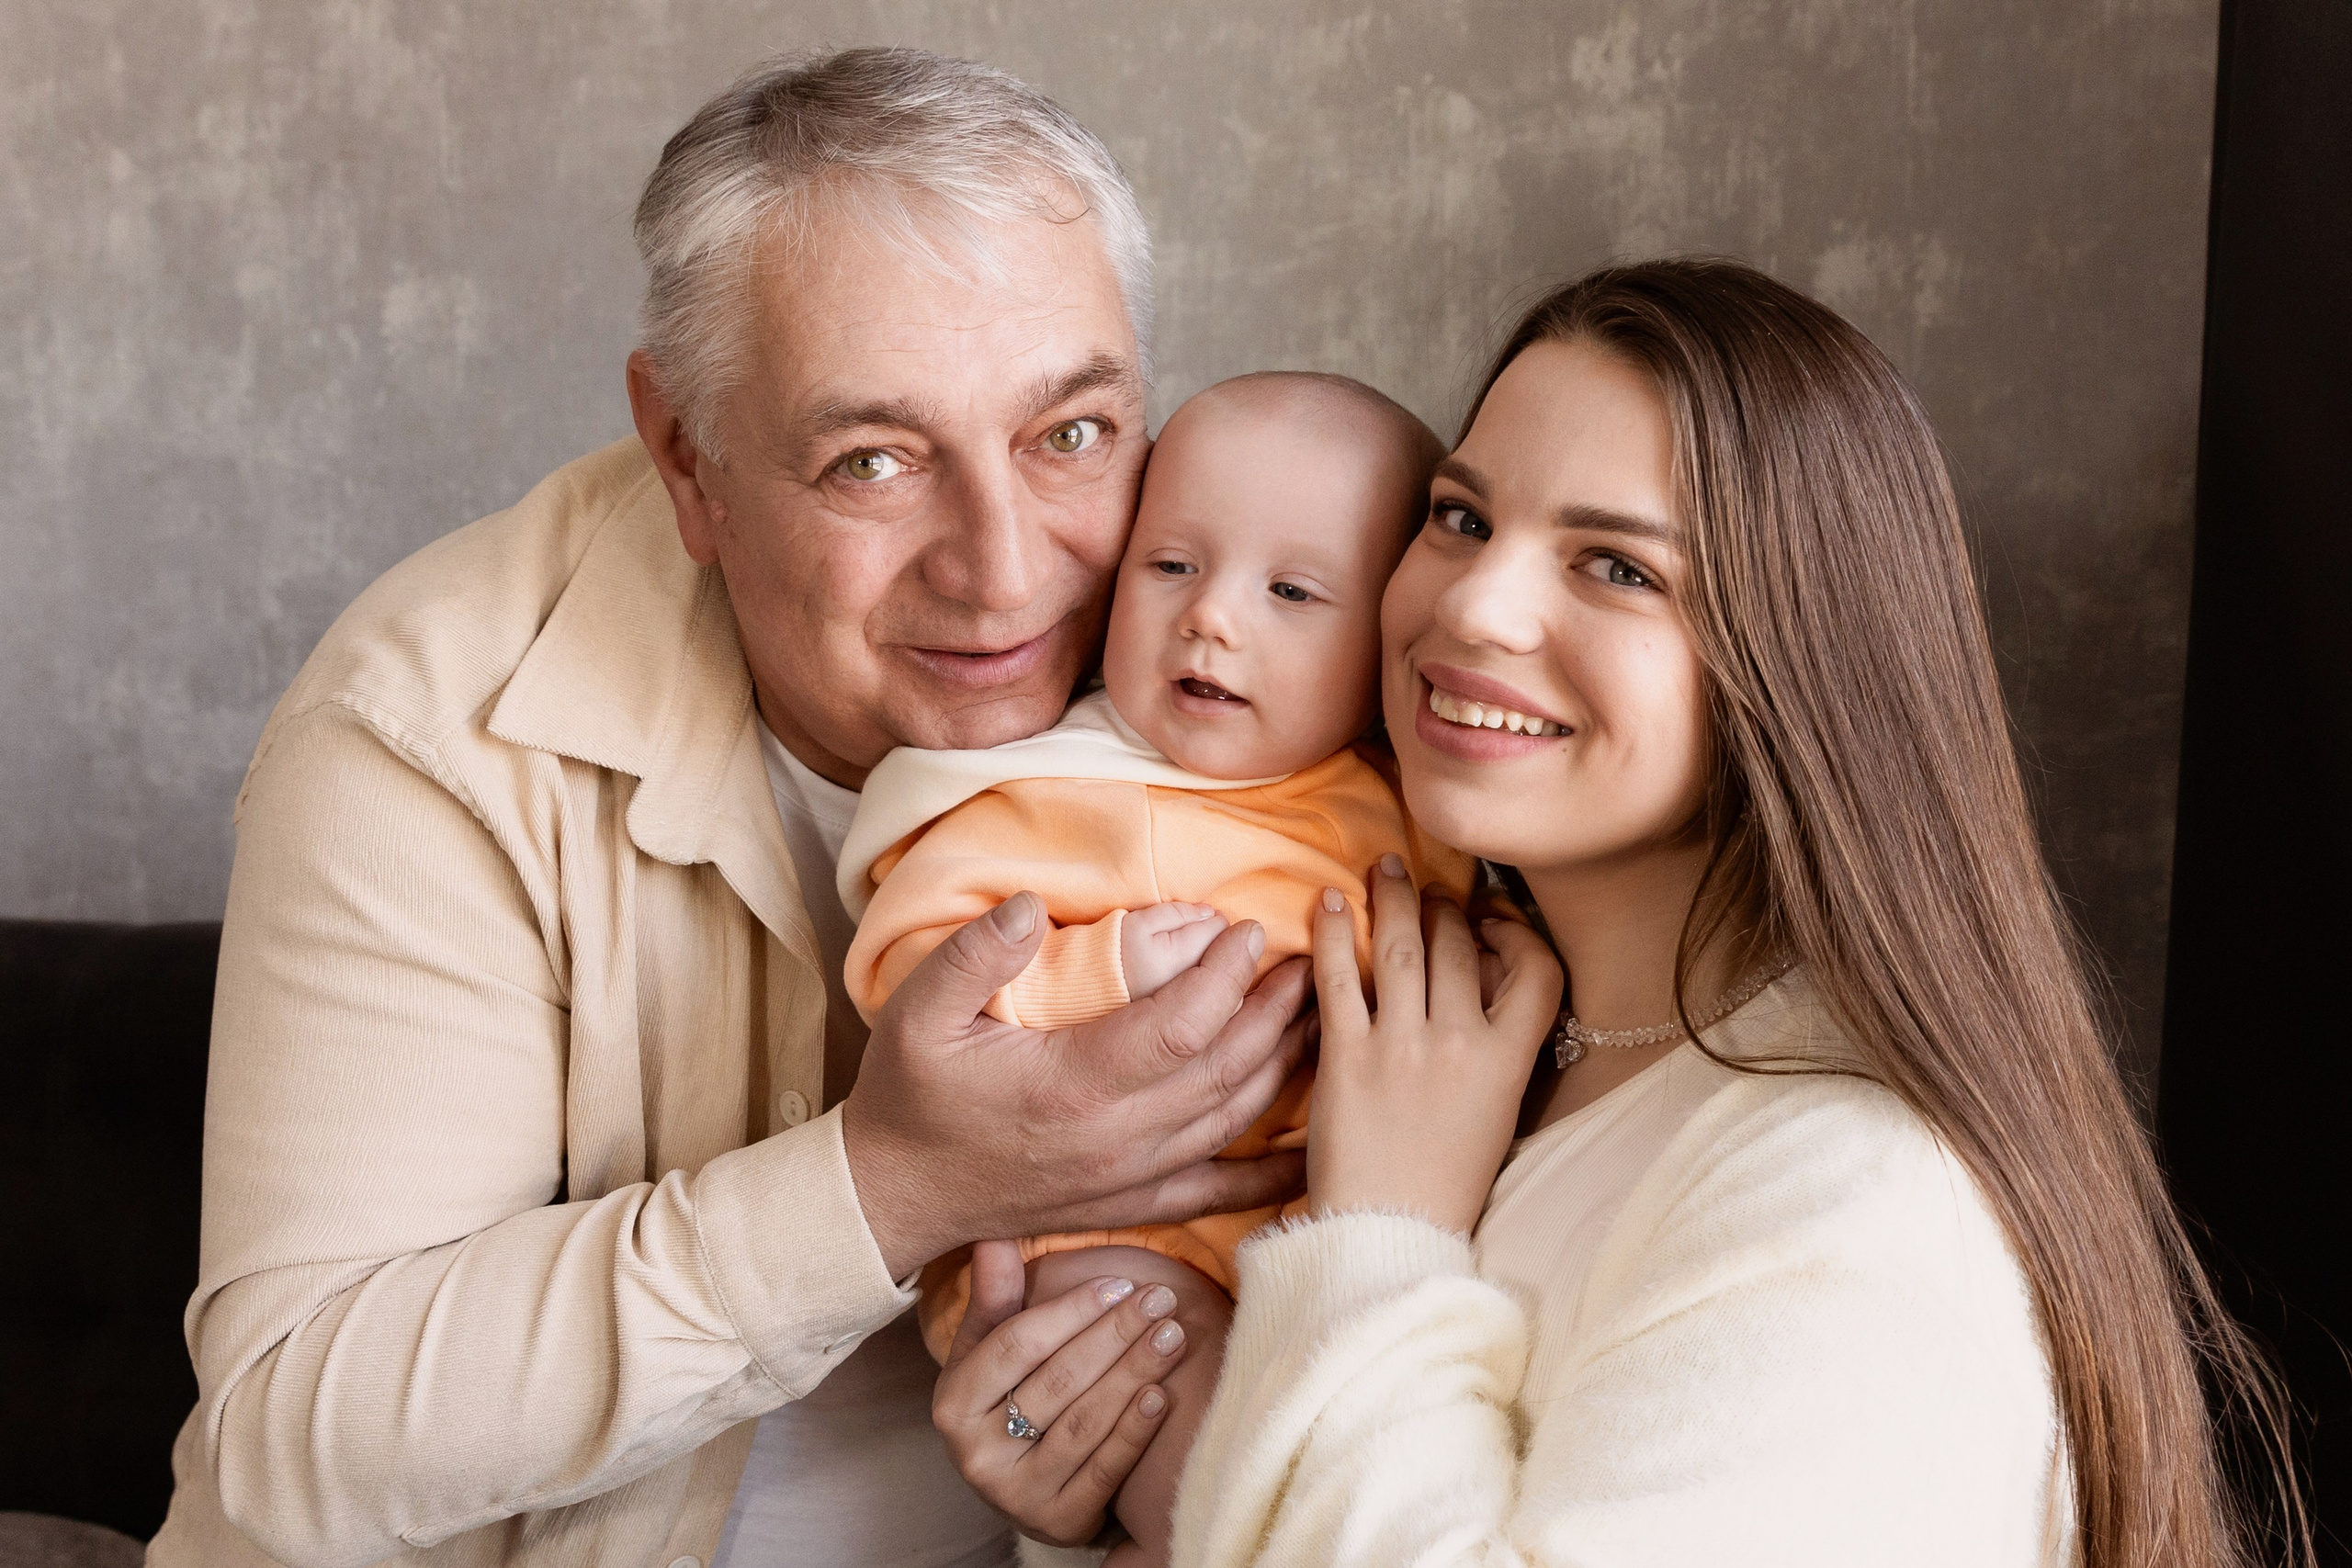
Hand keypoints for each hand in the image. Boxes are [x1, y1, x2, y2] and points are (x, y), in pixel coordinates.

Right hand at [841, 893, 1313, 1278]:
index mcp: (1071, 1086)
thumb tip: (1025, 904)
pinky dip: (1273, 1171)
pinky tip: (1312, 1152)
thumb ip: (972, 956)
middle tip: (1312, 962)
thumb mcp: (915, 1016)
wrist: (893, 1195)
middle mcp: (1115, 1137)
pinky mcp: (1133, 1202)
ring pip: (1233, 1120)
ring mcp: (1130, 1176)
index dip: (1225, 978)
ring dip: (1284, 1066)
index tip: (1248, 933)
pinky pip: (1220, 1189)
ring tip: (1319, 1013)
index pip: (1179, 1028)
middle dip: (1276, 1012)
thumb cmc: (908, 1098)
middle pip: (1225, 1071)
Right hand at [932, 1241, 1192, 1546]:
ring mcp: (1016, 1495)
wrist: (1024, 1484)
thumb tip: (993, 1237)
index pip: (1017, 1345)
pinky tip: (1162, 1394)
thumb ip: (995, 1297)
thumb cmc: (1009, 1398)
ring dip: (1135, 1373)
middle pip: (1057, 1381)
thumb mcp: (991, 1350)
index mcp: (953, 1404)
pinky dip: (1135, 1429)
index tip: (1120, 1283)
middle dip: (1115, 1335)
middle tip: (1161, 1300)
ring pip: (1085, 1423)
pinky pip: (1104, 1470)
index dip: (1071, 1311)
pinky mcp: (1058, 1523)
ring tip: (1173, 1335)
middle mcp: (976, 1455)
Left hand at [1308, 855, 1562, 1232]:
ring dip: (1396, 900)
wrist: (1388, 1233)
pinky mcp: (1347, 1056)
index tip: (1492, 923)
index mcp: (1509, 1062)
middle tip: (1429, 890)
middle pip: (1460, 949)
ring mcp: (1402, 1047)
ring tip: (1386, 869)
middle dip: (1445, 908)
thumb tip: (1476, 984)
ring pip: (1406, 949)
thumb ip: (1495, 1048)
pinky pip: (1342, 978)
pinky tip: (1332, 904)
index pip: (1538, 972)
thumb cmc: (1443, 1183)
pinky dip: (1337, 934)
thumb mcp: (1496, 1112)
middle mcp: (1460, 1044)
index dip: (1517, 935)